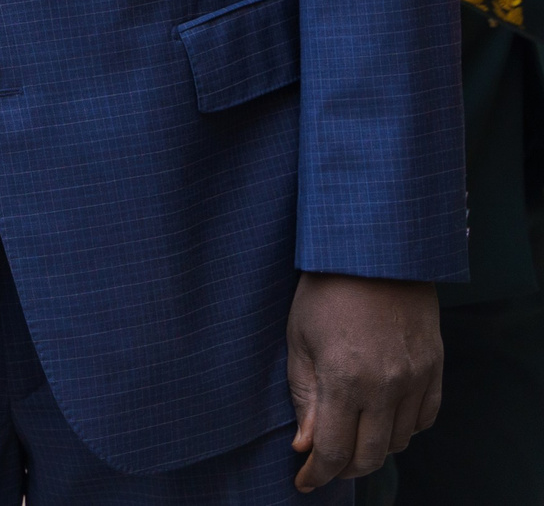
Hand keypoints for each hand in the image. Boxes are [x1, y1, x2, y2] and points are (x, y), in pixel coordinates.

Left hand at [287, 273, 441, 489]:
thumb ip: (303, 397)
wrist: (375, 252)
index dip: (317, 473)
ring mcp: (416, 379)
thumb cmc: (325, 292)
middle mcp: (385, 386)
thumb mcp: (298, 341)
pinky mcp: (435, 369)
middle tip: (325, 465)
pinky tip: (384, 421)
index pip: (332, 449)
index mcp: (344, 379)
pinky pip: (425, 419)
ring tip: (351, 439)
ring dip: (374, 450)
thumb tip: (305, 445)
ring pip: (400, 442)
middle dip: (344, 468)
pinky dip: (404, 430)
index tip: (304, 483)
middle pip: (370, 455)